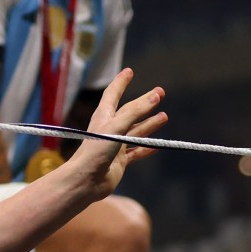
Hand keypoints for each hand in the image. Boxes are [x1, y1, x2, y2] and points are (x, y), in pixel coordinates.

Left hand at [69, 68, 166, 196]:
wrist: (86, 180)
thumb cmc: (95, 151)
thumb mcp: (116, 126)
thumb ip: (134, 111)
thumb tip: (155, 96)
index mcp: (103, 117)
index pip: (113, 94)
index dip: (121, 82)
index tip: (129, 71)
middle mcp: (109, 129)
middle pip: (130, 111)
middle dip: (144, 102)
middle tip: (161, 92)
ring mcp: (114, 145)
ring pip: (136, 132)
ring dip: (149, 124)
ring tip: (165, 116)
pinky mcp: (119, 161)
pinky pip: (136, 152)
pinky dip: (147, 148)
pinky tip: (158, 145)